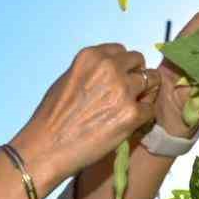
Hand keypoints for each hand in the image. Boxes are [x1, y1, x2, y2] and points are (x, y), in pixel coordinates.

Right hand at [13, 44, 157, 187]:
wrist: (47, 148)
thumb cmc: (51, 118)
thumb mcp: (67, 80)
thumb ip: (91, 71)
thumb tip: (110, 72)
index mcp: (91, 56)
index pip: (121, 50)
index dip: (122, 66)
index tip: (119, 78)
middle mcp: (109, 68)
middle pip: (139, 62)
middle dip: (136, 76)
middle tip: (128, 95)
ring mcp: (122, 90)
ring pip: (152, 82)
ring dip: (144, 95)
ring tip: (129, 110)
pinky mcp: (132, 114)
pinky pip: (150, 109)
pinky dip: (143, 117)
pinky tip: (128, 125)